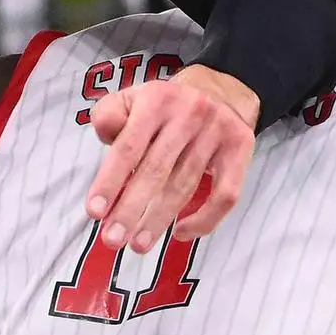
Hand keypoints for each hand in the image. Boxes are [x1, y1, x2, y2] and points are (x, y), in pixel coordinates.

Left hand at [84, 65, 256, 252]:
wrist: (221, 90)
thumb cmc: (166, 106)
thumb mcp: (133, 98)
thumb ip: (110, 115)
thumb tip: (107, 136)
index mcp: (156, 99)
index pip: (129, 146)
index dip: (110, 181)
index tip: (95, 212)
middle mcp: (189, 112)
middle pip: (156, 170)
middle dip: (131, 209)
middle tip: (112, 240)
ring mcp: (217, 131)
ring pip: (186, 185)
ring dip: (159, 220)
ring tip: (138, 244)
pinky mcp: (240, 148)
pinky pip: (225, 194)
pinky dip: (204, 219)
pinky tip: (181, 232)